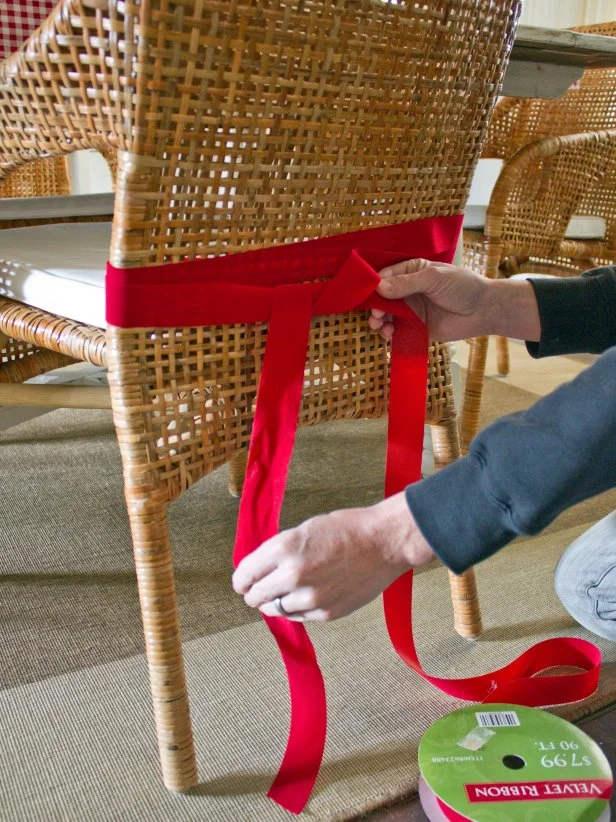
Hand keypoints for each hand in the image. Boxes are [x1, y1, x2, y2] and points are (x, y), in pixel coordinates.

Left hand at [232, 492, 433, 621]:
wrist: (384, 543)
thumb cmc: (347, 529)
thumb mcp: (305, 530)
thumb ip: (280, 552)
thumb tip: (260, 570)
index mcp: (284, 547)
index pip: (245, 574)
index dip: (241, 579)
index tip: (242, 582)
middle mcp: (293, 575)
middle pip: (256, 596)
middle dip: (253, 593)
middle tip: (256, 591)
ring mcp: (310, 597)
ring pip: (275, 610)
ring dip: (274, 603)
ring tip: (281, 594)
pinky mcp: (326, 613)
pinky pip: (297, 617)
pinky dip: (294, 609)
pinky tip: (301, 599)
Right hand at [369, 258, 491, 341]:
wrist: (483, 310)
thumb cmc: (462, 286)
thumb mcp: (434, 278)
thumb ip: (407, 283)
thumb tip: (379, 287)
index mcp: (412, 271)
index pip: (386, 275)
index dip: (373, 284)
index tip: (365, 294)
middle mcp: (408, 289)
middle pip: (382, 297)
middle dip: (375, 305)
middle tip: (376, 314)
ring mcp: (411, 309)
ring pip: (387, 314)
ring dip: (379, 320)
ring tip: (379, 325)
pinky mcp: (416, 327)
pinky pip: (397, 329)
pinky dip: (389, 332)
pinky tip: (389, 334)